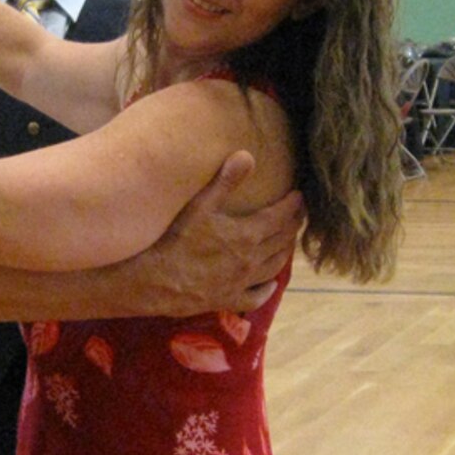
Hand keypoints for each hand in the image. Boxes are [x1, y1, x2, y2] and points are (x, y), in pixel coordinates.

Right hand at [122, 152, 304, 315]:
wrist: (155, 281)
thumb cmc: (175, 240)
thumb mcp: (200, 205)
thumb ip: (225, 181)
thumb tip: (247, 155)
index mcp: (248, 234)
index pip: (280, 216)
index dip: (292, 205)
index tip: (299, 196)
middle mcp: (251, 259)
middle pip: (282, 241)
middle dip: (293, 226)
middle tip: (299, 216)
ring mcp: (241, 282)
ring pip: (274, 267)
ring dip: (284, 253)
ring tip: (288, 243)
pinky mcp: (228, 299)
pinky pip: (256, 298)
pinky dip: (267, 290)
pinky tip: (271, 285)